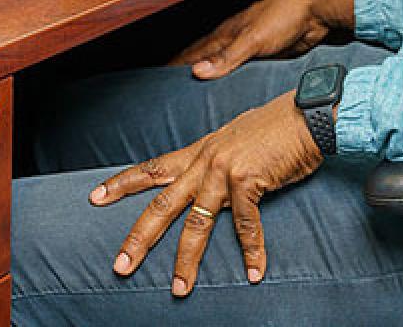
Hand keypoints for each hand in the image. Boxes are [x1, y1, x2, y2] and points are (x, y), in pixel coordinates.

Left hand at [89, 93, 324, 295]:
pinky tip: (255, 272)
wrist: (308, 114)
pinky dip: (252, 252)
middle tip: (120, 266)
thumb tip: (215, 175)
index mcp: (203, 149)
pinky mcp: (248, 181)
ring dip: (187, 260)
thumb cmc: (280, 125)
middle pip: (163, 203)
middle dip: (140, 237)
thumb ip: (221, 156)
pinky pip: (245, 226)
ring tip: (179, 289)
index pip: (155, 166)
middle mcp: (207, 160)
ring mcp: (225, 171)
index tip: (94, 197)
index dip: (123, 183)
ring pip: (196, 224)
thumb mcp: (239, 136)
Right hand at [170, 0, 358, 78]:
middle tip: (175, 92)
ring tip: (202, 95)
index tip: (161, 79)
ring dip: (216, 77)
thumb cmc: (285, 14)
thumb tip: (197, 71)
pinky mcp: (270, 54)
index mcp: (229, 31)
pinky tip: (235, 88)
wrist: (318, 8)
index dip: (178, 64)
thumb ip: (227, 56)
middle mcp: (238, 37)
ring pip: (228, 65)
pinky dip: (237, 79)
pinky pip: (248, 70)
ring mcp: (254, 45)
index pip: (195, 51)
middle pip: (209, 58)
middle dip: (192, 71)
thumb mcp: (254, 38)